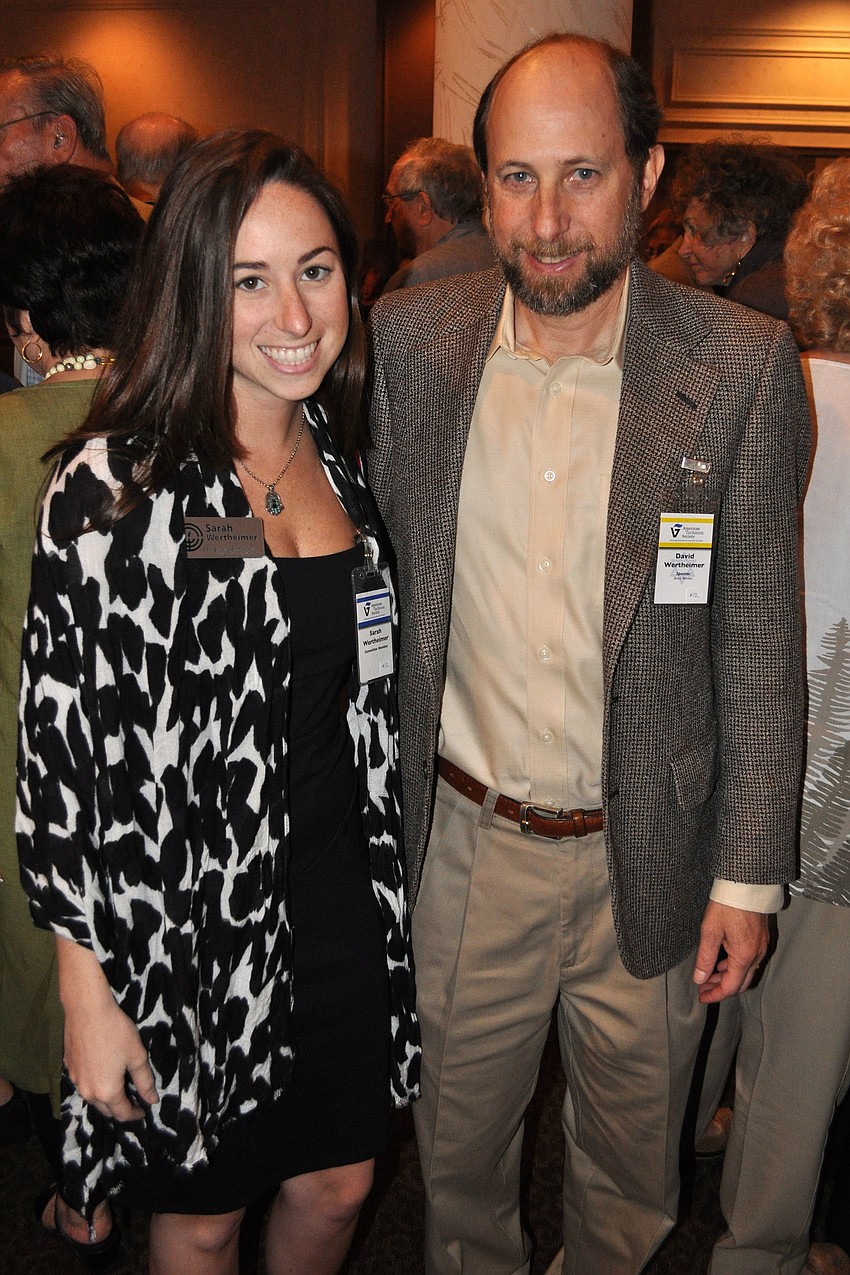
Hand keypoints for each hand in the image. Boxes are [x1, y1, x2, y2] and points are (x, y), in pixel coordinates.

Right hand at [56, 936, 158, 1120]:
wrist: (86, 1009)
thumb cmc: (116, 1031)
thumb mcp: (136, 1056)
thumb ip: (144, 1081)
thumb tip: (152, 1100)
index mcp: (107, 1092)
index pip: (122, 1113)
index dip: (135, 1114)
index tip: (143, 1110)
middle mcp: (87, 1091)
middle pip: (105, 1109)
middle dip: (119, 1109)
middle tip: (132, 1101)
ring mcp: (75, 1080)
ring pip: (92, 1097)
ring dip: (105, 1098)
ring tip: (118, 1089)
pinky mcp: (68, 1067)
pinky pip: (83, 1083)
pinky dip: (94, 1084)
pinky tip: (101, 1072)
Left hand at [691, 900, 767, 1003]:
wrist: (747, 883)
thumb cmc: (727, 904)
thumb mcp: (710, 931)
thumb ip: (705, 957)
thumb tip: (699, 978)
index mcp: (744, 956)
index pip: (731, 987)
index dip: (715, 995)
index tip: (702, 997)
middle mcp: (757, 955)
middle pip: (741, 983)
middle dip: (721, 987)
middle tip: (704, 987)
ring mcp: (761, 947)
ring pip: (746, 972)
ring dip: (728, 976)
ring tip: (709, 973)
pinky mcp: (761, 939)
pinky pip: (749, 960)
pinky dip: (735, 965)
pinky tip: (722, 960)